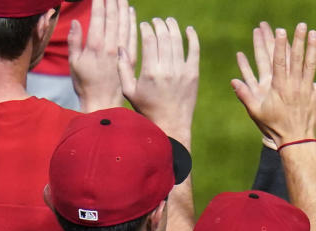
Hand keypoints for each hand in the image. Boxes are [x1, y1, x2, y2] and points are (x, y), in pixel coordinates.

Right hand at [69, 0, 133, 111]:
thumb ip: (74, 42)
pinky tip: (132, 12)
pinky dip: (133, 24)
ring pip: (125, 26)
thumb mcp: (74, 63)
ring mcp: (123, 54)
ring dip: (123, 9)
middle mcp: (110, 49)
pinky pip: (133, 38)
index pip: (99, 19)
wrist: (103, 103)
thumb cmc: (85, 84)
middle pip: (113, 19)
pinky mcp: (132, 60)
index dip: (99, 4)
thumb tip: (76, 22)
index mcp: (95, 48)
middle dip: (113, 2)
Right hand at [118, 17, 199, 146]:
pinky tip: (189, 30)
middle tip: (156, 21)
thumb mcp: (129, 91)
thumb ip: (123, 68)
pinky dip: (193, 38)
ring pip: (178, 41)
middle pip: (164, 37)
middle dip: (159, 24)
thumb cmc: (147, 108)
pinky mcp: (193, 75)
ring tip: (168, 21)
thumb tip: (121, 47)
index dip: (146, 28)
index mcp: (150, 72)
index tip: (144, 24)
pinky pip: (194, 51)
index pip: (149, 40)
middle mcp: (167, 70)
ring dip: (173, 27)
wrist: (171, 125)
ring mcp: (182, 72)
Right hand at [231, 22, 315, 146]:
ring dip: (313, 49)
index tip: (281, 31)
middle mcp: (295, 86)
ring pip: (312, 66)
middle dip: (298, 40)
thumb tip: (233, 82)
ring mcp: (309, 91)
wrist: (296, 140)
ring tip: (314, 34)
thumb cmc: (274, 126)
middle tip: (300, 25)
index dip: (280, 45)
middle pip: (297, 59)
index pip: (279, 61)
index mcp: (280, 87)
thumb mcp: (256, 111)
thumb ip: (245, 95)